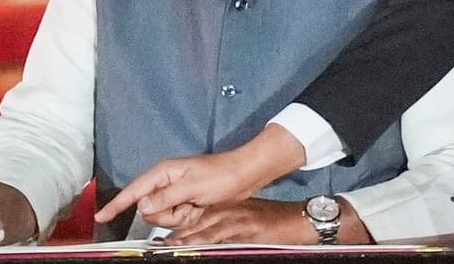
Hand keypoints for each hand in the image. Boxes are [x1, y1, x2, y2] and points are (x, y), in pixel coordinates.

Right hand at [94, 124, 305, 225]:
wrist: (244, 175)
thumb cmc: (220, 175)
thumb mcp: (192, 187)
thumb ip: (165, 198)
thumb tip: (142, 206)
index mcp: (163, 173)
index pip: (134, 191)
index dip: (117, 204)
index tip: (100, 216)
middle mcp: (165, 182)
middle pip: (148, 209)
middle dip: (165, 214)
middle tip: (187, 205)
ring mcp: (175, 193)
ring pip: (161, 216)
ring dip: (178, 217)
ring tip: (196, 205)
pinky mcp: (184, 202)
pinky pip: (175, 218)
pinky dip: (185, 218)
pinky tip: (198, 208)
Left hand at [159, 197, 371, 245]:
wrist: (297, 218)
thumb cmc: (272, 221)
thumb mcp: (246, 219)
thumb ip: (225, 225)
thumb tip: (201, 235)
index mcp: (226, 208)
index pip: (198, 214)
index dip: (178, 223)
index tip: (161, 234)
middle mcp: (228, 211)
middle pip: (195, 220)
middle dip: (175, 230)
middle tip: (156, 240)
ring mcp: (236, 219)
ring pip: (204, 227)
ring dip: (185, 237)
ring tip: (167, 244)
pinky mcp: (245, 228)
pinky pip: (221, 235)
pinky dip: (205, 241)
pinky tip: (192, 245)